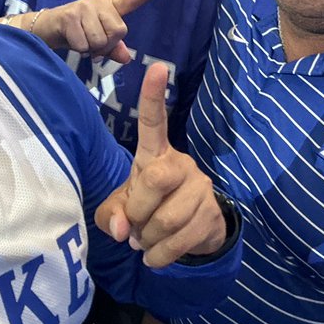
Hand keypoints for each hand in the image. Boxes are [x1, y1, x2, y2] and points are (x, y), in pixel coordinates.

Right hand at [36, 0, 160, 62]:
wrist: (45, 29)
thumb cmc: (75, 33)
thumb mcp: (97, 41)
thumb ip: (113, 49)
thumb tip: (126, 58)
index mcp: (108, 7)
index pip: (130, 0)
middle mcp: (97, 2)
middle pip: (118, 32)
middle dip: (107, 46)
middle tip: (93, 44)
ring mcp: (83, 7)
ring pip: (100, 40)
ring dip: (90, 49)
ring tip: (81, 40)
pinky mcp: (69, 16)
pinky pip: (84, 44)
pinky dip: (79, 49)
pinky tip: (71, 41)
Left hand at [95, 63, 227, 267]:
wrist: (193, 232)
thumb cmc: (149, 208)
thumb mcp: (122, 206)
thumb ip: (111, 214)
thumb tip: (123, 230)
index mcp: (155, 154)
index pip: (155, 121)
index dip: (154, 96)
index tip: (157, 67)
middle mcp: (181, 164)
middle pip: (153, 180)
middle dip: (137, 211)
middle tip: (133, 226)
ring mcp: (200, 188)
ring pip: (165, 220)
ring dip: (147, 240)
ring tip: (146, 241)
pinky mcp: (211, 214)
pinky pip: (178, 242)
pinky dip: (159, 256)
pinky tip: (155, 255)